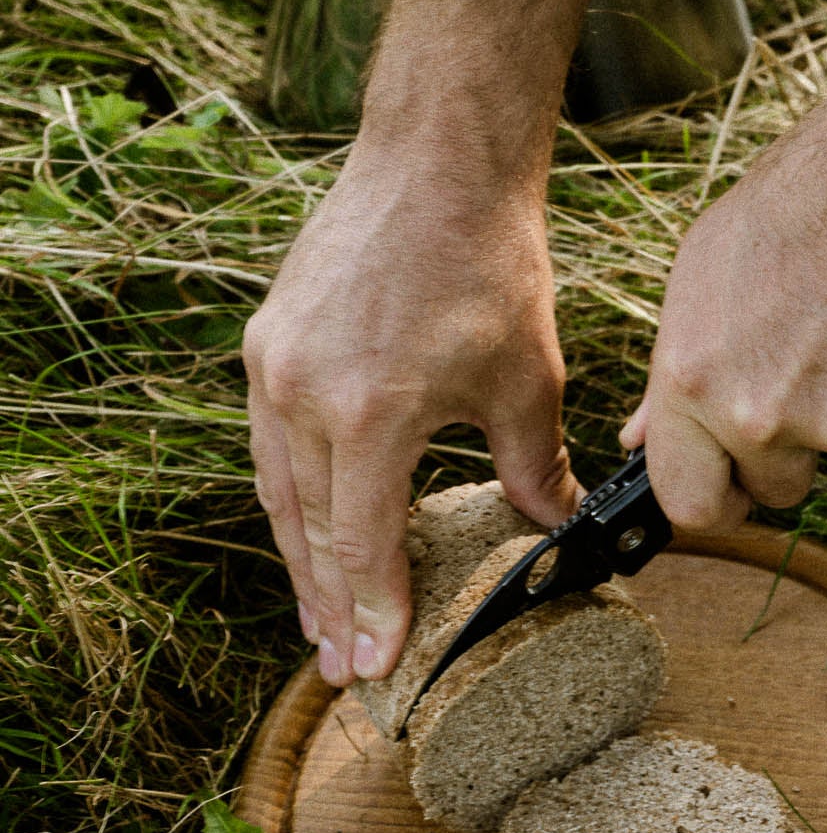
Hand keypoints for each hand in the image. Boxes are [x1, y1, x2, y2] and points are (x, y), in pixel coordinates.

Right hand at [243, 145, 580, 684]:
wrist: (435, 161)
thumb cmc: (488, 265)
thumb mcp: (527, 382)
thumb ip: (535, 470)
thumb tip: (554, 531)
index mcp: (369, 413)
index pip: (365, 543)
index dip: (374, 612)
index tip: (380, 666)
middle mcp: (302, 394)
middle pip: (310, 532)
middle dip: (330, 608)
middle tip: (346, 671)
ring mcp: (273, 365)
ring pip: (280, 493)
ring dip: (302, 565)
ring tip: (323, 624)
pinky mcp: (267, 341)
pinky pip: (270, 446)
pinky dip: (292, 501)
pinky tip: (309, 535)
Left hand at [621, 78, 826, 527]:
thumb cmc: (796, 204)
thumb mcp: (702, 275)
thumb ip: (675, 373)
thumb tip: (643, 439)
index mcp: (695, 382)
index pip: (690, 503)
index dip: (712, 501)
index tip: (727, 490)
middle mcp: (760, 416)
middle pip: (773, 492)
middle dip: (780, 464)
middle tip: (800, 392)